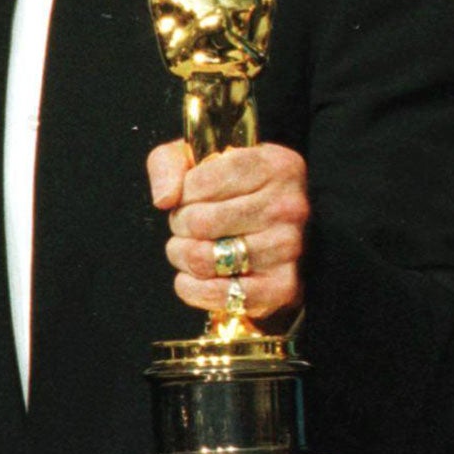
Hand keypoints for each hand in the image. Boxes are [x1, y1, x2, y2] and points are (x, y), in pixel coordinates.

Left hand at [147, 141, 308, 321]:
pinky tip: (193, 276)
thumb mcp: (198, 160)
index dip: (183, 194)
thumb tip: (165, 199)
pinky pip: (218, 294)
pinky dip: (193, 288)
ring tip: (190, 247)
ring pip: (204, 259)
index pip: (201, 182)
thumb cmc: (232, 191)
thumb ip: (168, 163)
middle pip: (199, 222)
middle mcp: (288, 206)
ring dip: (183, 255)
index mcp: (275, 165)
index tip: (191, 197)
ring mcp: (288, 249)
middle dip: (180, 225)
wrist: (273, 232)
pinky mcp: (282, 287)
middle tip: (188, 225)